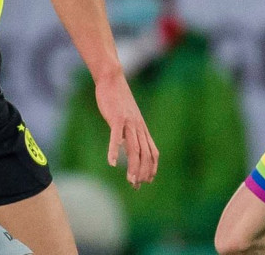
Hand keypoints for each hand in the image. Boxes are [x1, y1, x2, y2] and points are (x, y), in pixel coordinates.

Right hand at [95, 70, 158, 186]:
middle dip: (143, 172)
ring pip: (134, 149)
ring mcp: (128, 123)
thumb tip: (127, 143)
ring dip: (133, 167)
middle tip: (137, 186)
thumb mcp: (128, 115)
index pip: (152, 153)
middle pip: (145, 155)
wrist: (112, 78)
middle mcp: (138, 128)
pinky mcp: (116, 118)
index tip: (146, 181)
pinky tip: (112, 163)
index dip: (152, 168)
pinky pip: (116, 137)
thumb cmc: (117, 97)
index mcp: (142, 128)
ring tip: (130, 181)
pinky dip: (115, 151)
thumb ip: (130, 129)